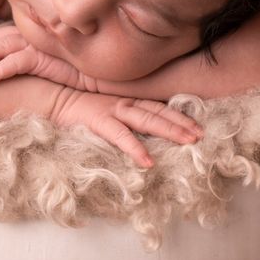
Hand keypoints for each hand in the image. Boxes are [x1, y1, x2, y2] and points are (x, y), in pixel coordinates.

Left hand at [0, 25, 98, 90]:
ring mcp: (42, 45)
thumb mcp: (72, 61)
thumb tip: (39, 57)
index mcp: (46, 36)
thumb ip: (54, 53)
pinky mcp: (45, 57)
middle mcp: (41, 37)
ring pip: (3, 49)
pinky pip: (15, 63)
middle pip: (4, 40)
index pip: (15, 34)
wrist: (116, 72)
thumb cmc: (96, 66)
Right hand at [51, 87, 203, 167]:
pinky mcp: (99, 121)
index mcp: (129, 100)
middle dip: (182, 124)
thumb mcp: (109, 108)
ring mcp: (113, 110)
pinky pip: (121, 136)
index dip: (180, 116)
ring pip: (147, 120)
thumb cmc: (83, 108)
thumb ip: (127, 116)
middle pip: (159, 112)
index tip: (199, 126)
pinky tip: (148, 161)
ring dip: (169, 131)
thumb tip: (147, 130)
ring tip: (188, 142)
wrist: (56, 99)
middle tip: (202, 135)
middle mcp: (125, 102)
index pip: (160, 107)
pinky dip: (135, 148)